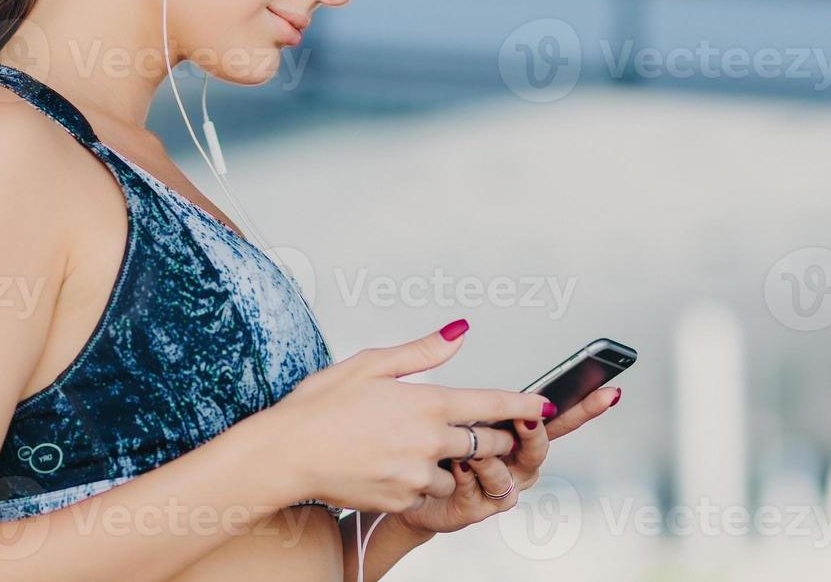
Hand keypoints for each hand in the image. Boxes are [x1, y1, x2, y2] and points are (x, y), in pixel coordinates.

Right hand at [261, 319, 553, 514]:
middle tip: (482, 431)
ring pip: (456, 471)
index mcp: (425, 402)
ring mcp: (416, 474)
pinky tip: (389, 466)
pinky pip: (426, 491)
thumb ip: (422, 351)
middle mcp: (428, 441)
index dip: (522, 405)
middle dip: (491, 437)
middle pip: (486, 443)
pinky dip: (418, 480)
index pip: (490, 403)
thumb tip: (460, 332)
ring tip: (413, 448)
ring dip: (448, 462)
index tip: (544, 406)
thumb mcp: (370, 364)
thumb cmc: (320, 406)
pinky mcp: (402, 500)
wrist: (287, 454)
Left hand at [394, 384, 621, 535]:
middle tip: (528, 418)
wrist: (397, 484)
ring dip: (492, 459)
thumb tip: (461, 327)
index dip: (586, 405)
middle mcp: (514, 462)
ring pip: (509, 475)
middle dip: (536, 433)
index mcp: (516, 432)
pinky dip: (469, 477)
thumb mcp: (439, 399)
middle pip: (541, 448)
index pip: (557, 415)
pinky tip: (455, 464)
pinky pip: (481, 493)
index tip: (610, 391)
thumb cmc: (426, 440)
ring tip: (471, 447)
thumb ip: (445, 362)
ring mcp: (498, 488)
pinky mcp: (475, 509)